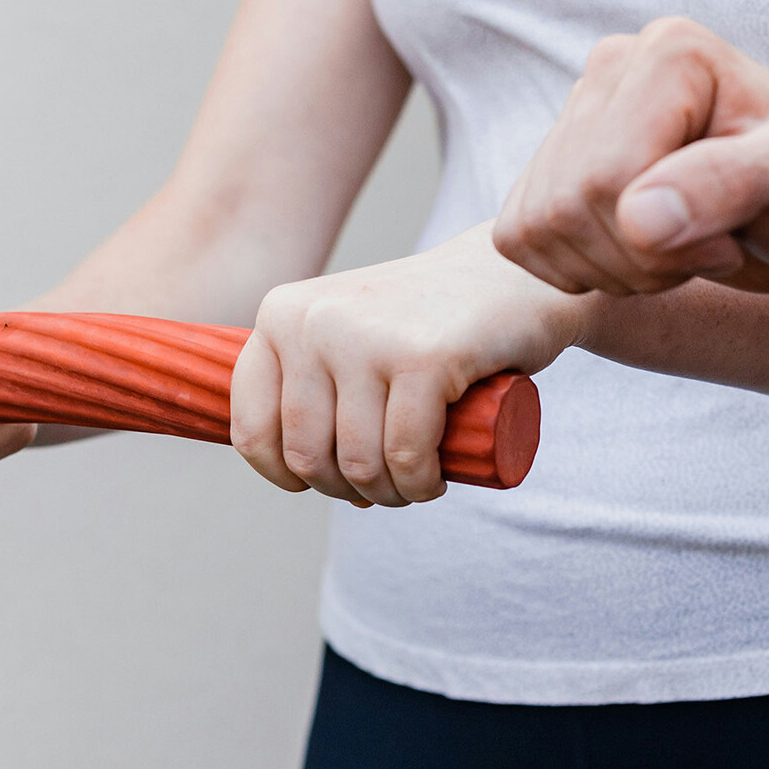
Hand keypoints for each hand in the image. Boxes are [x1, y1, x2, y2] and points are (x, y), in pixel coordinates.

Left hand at [231, 223, 587, 506]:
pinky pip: (407, 454)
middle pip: (309, 455)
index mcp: (281, 315)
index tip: (321, 482)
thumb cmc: (429, 318)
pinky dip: (421, 484)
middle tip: (387, 486)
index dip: (284, 474)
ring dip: (390, 495)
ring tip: (416, 485)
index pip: (253, 427)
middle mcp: (313, 321)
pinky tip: (435, 481)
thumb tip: (279, 462)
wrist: (514, 273)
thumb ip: (304, 370)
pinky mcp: (424, 357)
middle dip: (348, 489)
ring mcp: (368, 337)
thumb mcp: (345, 328)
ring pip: (360, 462)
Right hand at [495, 17, 768, 293]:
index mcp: (669, 54)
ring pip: (535, 230)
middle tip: (713, 245)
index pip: (604, 179)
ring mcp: (578, 113)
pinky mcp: (556, 162)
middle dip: (639, 259)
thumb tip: (640, 217)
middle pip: (564, 207)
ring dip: (616, 269)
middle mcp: (610, 68)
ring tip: (685, 244)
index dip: (660, 239)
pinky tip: (647, 249)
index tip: (733, 233)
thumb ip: (729, 185)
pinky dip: (582, 269)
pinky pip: (520, 240)